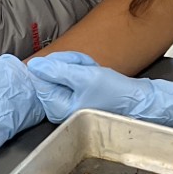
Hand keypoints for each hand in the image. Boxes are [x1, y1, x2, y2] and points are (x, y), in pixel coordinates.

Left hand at [28, 50, 172, 131]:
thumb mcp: (84, 77)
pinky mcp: (76, 96)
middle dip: (68, 64)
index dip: (55, 64)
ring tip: (93, 70)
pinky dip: (82, 70)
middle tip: (85, 67)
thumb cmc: (115, 92)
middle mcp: (59, 108)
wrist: (138, 99)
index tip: (73, 65)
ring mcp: (68, 102)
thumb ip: (57, 70)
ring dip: (76, 65)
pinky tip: (94, 74)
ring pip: (61, 72)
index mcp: (57, 108)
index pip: (41, 79)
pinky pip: (71, 75)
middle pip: (50, 74)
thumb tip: (34, 66)